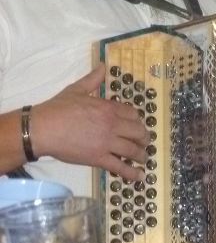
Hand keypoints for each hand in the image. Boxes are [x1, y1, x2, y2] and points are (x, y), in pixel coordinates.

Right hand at [30, 64, 148, 180]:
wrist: (43, 128)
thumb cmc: (58, 108)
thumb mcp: (77, 89)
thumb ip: (93, 79)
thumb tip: (102, 65)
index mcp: (109, 108)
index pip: (133, 114)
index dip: (138, 121)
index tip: (138, 125)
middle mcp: (113, 125)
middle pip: (138, 132)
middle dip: (144, 138)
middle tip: (145, 142)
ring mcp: (107, 142)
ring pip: (133, 150)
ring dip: (142, 155)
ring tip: (144, 158)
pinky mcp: (98, 158)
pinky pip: (120, 166)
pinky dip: (132, 172)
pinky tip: (139, 177)